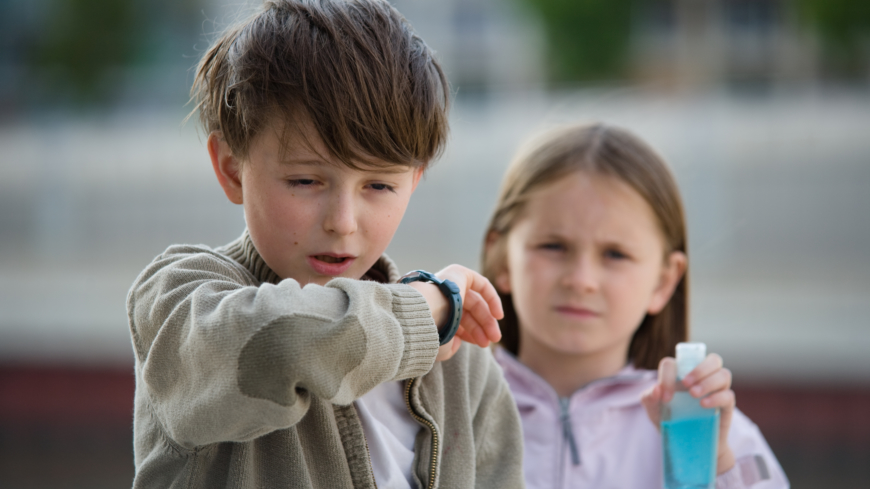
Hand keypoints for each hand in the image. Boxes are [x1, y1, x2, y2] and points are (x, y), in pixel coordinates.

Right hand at [409, 264, 503, 361]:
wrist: (424, 314)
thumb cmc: (430, 333)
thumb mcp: (441, 346)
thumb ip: (450, 345)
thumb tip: (458, 341)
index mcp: (432, 312)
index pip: (455, 321)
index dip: (470, 333)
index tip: (480, 344)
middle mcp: (439, 297)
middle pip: (467, 313)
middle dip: (481, 328)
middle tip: (491, 341)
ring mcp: (448, 284)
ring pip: (475, 303)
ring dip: (487, 320)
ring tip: (495, 337)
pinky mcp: (458, 273)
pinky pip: (480, 284)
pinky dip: (492, 298)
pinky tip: (498, 315)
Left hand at [641, 354, 736, 473]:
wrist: (687, 444)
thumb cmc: (670, 420)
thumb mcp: (654, 411)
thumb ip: (649, 398)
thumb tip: (656, 389)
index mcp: (682, 373)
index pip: (678, 362)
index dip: (669, 374)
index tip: (665, 396)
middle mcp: (703, 378)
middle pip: (713, 360)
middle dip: (700, 368)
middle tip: (686, 383)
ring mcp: (717, 391)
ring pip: (723, 374)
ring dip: (709, 381)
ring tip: (694, 394)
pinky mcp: (726, 406)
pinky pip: (728, 395)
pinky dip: (716, 397)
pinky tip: (703, 405)